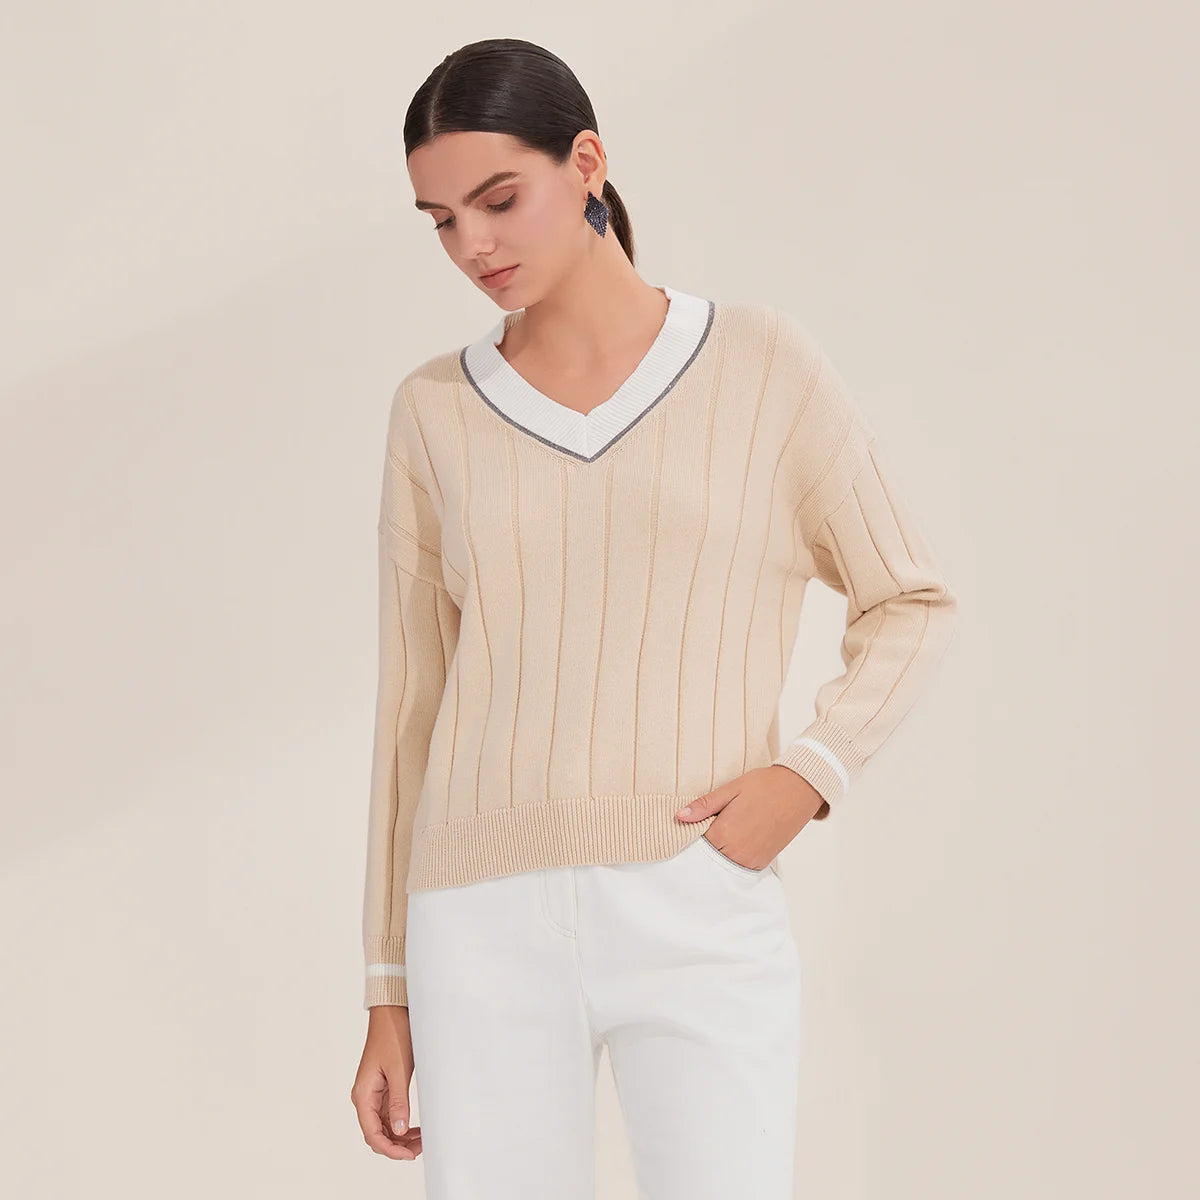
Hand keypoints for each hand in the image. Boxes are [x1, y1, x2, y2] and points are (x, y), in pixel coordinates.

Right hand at [351, 1005, 421, 1160]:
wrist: (392, 1012)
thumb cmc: (393, 1036)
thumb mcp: (399, 1070)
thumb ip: (398, 1101)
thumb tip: (399, 1131)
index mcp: (363, 1094)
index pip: (372, 1133)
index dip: (390, 1149)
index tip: (409, 1155)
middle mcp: (364, 1097)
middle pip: (377, 1133)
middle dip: (397, 1146)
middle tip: (420, 1149)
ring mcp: (373, 1093)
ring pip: (384, 1125)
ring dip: (400, 1137)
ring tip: (421, 1140)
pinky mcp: (382, 1088)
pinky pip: (389, 1114)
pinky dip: (401, 1124)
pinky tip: (415, 1128)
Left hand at [674, 766, 827, 869]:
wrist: (799, 790)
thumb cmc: (765, 786)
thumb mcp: (731, 789)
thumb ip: (705, 806)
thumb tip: (680, 816)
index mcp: (724, 833)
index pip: (695, 845)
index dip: (691, 835)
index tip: (690, 827)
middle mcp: (737, 852)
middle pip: (709, 857)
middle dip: (705, 846)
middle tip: (708, 828)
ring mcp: (752, 860)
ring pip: (725, 864)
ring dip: (720, 853)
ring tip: (725, 831)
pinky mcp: (764, 861)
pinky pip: (741, 866)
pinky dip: (735, 857)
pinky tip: (736, 840)